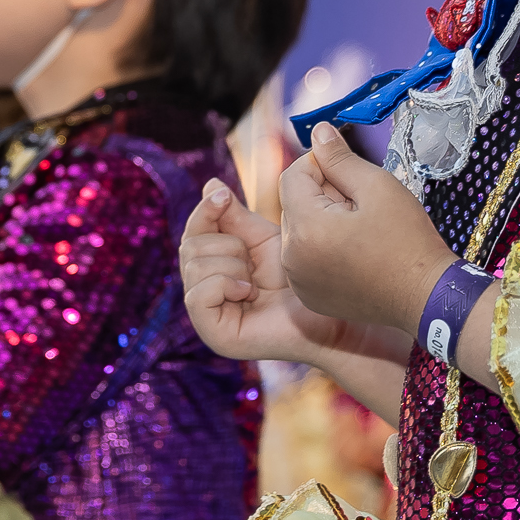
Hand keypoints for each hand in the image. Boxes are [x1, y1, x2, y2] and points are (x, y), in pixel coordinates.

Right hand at [181, 178, 354, 365]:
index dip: (204, 212)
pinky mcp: (215, 335)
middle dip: (227, 245)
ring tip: (256, 282)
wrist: (330, 314)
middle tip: (253, 261)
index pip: (191, 234)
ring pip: (195, 268)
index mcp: (212, 271)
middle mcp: (203, 293)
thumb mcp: (263, 240)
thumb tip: (211, 184)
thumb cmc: (300, 280)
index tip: (222, 195)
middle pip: (189, 248)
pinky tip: (249, 291)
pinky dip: (225, 285)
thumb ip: (234, 217)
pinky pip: (198, 296)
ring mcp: (207, 317)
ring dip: (232, 266)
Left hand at [279, 122, 456, 332]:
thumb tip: (318, 131)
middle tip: (362, 205)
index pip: (292, 175)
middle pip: (293, 203)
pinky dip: (323, 248)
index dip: (321, 165)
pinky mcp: (310, 296)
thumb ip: (340, 158)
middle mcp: (292, 258)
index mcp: (306, 229)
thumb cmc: (408, 242)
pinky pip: (305, 258)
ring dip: (322, 220)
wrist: (427, 297)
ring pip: (299, 230)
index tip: (350, 174)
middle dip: (322, 195)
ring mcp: (299, 281)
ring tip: (360, 230)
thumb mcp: (377, 186)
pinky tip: (356, 251)